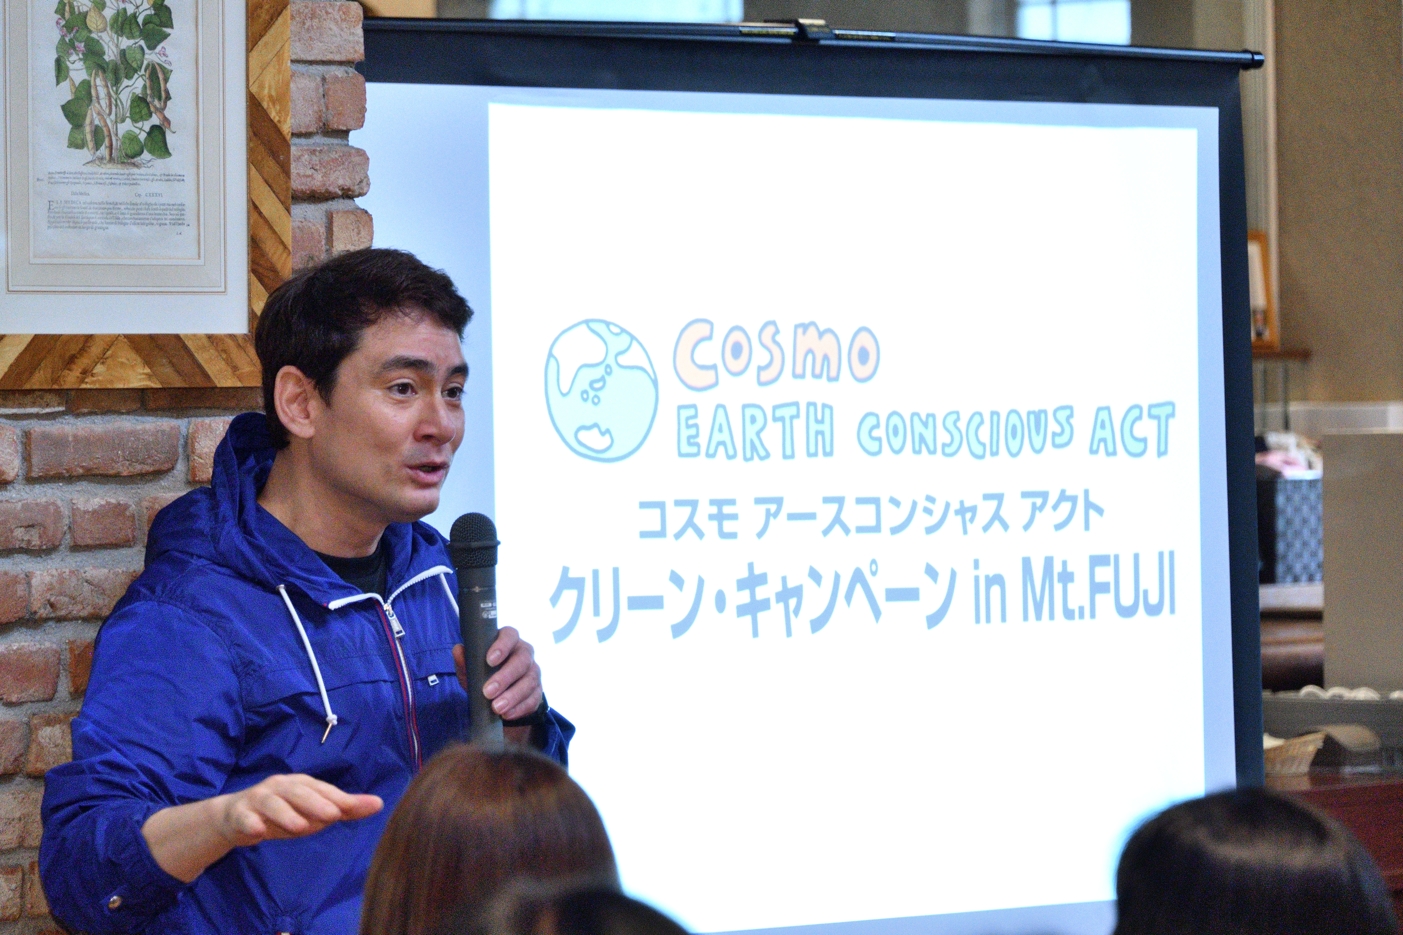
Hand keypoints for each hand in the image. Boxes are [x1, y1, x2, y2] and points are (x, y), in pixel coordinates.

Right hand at [216, 774, 381, 847]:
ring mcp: (258, 798)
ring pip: (271, 803)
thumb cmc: (283, 813)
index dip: (337, 798)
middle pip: (298, 791)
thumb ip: (344, 809)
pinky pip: (244, 817)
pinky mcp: (239, 814)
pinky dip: (251, 823)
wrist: (234, 818)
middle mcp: (280, 787)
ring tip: (300, 827)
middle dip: (315, 802)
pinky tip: (258, 831)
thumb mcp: (314, 813)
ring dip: (285, 814)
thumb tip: (379, 804)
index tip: (353, 807)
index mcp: (301, 784)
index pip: (322, 789)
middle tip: (333, 815)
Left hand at [453, 626, 542, 720]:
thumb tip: (458, 650)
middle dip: (505, 677)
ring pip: (529, 681)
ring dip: (513, 696)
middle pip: (522, 660)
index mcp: (509, 641)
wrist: (497, 696)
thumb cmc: (484, 674)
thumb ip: (465, 660)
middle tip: (488, 692)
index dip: (502, 646)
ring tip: (496, 708)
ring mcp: (533, 672)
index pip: (510, 635)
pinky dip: (519, 708)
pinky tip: (507, 714)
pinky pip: (533, 699)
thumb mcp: (472, 668)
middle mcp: (525, 653)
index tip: (489, 661)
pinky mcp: (537, 691)